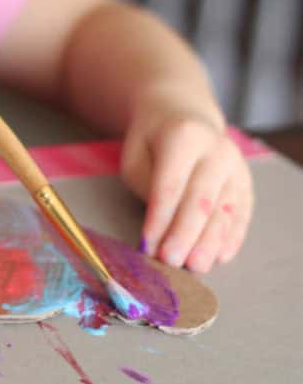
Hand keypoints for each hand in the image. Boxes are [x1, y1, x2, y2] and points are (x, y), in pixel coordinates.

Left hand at [120, 94, 253, 272]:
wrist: (184, 116)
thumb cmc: (153, 142)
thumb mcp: (137, 156)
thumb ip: (148, 189)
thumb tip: (159, 233)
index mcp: (184, 136)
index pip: (171, 184)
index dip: (160, 218)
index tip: (148, 246)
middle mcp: (217, 149)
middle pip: (201, 200)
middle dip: (185, 234)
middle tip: (171, 262)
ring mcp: (236, 166)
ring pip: (224, 211)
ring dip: (209, 243)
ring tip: (195, 267)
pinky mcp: (246, 182)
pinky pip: (241, 214)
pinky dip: (231, 238)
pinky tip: (220, 257)